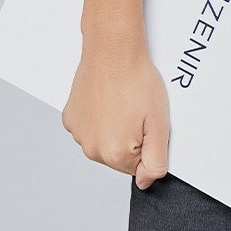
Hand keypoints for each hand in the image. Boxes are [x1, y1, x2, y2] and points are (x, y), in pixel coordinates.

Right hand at [61, 34, 171, 188]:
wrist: (113, 48)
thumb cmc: (137, 79)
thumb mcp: (160, 123)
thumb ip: (156, 161)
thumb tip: (146, 182)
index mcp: (114, 154)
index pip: (138, 167)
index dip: (146, 143)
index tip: (145, 121)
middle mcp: (91, 149)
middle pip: (119, 157)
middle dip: (130, 138)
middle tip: (135, 110)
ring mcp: (78, 133)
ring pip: (103, 142)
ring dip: (113, 128)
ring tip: (120, 101)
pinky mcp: (70, 117)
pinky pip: (89, 128)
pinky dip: (97, 117)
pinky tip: (106, 98)